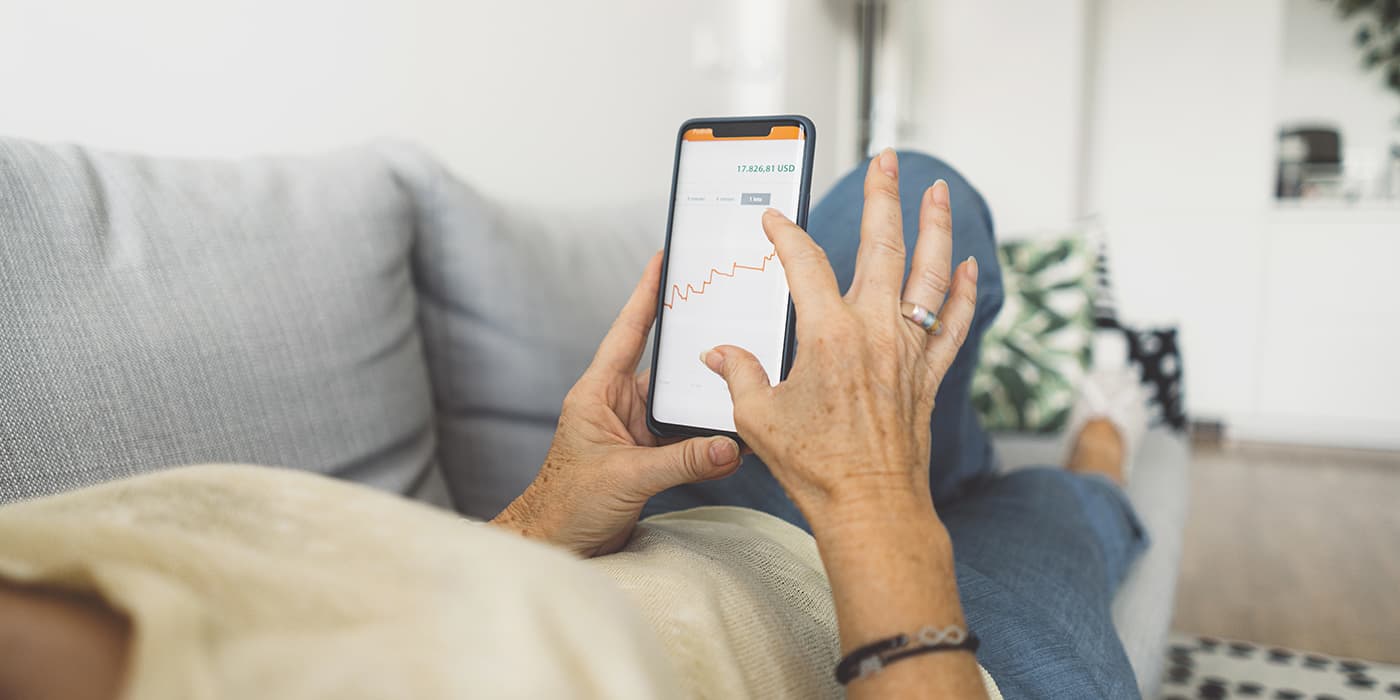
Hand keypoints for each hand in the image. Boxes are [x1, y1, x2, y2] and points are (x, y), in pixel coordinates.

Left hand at [491, 252, 742, 556]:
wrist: (555, 545)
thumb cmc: (565, 506)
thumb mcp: (627, 478)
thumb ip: (682, 462)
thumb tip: (731, 446)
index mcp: (599, 393)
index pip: (627, 332)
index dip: (645, 294)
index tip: (663, 259)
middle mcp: (617, 405)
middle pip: (667, 367)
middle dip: (699, 350)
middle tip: (735, 321)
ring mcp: (634, 430)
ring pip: (681, 404)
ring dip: (708, 402)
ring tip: (746, 385)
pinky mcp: (647, 456)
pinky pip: (686, 437)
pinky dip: (708, 438)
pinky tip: (735, 437)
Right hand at [701, 150, 978, 524]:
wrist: (871, 508)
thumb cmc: (817, 469)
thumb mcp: (758, 419)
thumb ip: (740, 374)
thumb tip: (720, 354)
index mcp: (829, 335)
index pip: (805, 264)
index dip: (785, 235)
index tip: (774, 220)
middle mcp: (876, 331)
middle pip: (883, 245)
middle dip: (883, 196)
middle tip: (888, 160)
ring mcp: (909, 349)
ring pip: (931, 273)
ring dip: (935, 227)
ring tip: (938, 191)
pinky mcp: (929, 373)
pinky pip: (955, 322)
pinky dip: (964, 292)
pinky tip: (968, 265)